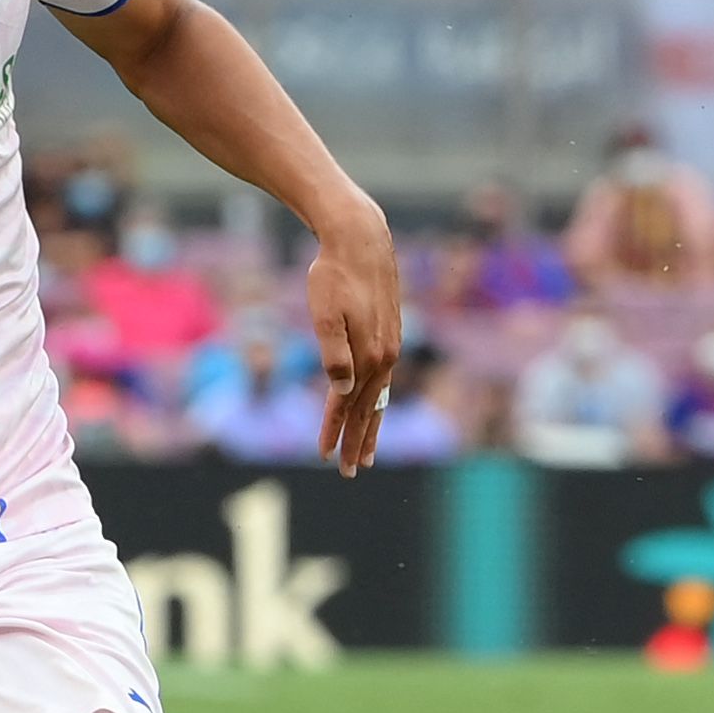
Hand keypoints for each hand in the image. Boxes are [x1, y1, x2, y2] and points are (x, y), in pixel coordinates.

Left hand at [303, 202, 401, 476]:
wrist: (362, 240)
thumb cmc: (335, 275)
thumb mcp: (325, 313)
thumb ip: (334, 353)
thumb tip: (342, 391)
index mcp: (369, 356)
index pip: (347, 405)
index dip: (334, 432)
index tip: (322, 456)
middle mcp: (385, 356)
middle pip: (370, 410)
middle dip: (357, 442)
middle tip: (349, 472)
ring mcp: (391, 346)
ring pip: (379, 397)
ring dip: (371, 426)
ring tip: (366, 451)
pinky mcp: (390, 335)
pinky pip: (383, 380)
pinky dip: (377, 400)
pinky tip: (374, 405)